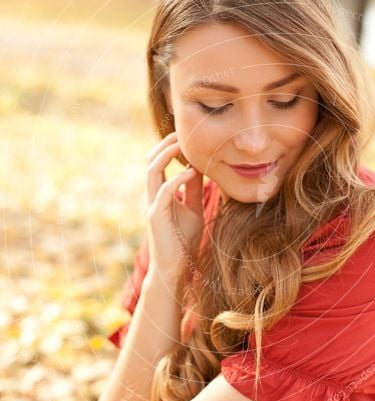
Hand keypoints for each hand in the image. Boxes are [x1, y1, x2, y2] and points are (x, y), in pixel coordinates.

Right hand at [144, 132, 205, 283]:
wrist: (175, 267)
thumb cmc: (183, 240)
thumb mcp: (193, 208)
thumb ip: (193, 189)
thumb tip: (198, 168)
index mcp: (159, 193)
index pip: (158, 162)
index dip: (169, 147)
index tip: (186, 136)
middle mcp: (152, 196)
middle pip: (150, 161)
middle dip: (164, 144)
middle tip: (181, 133)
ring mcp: (152, 205)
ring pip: (151, 171)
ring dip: (165, 155)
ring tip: (181, 145)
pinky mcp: (156, 216)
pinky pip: (164, 191)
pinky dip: (176, 178)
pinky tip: (190, 172)